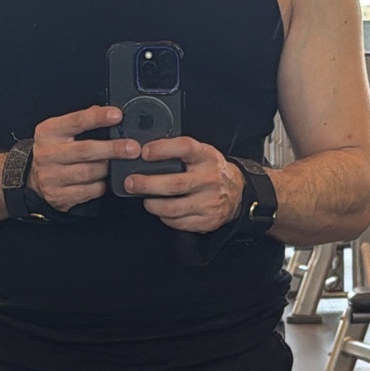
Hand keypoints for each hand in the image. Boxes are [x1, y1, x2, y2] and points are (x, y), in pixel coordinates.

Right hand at [28, 105, 139, 211]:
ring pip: (89, 173)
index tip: (117, 115)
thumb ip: (82, 122)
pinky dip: (102, 185)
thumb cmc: (55, 151)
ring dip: (108, 168)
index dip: (98, 118)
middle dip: (112, 149)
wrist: (33, 180)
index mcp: (48, 133)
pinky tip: (105, 179)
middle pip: (85, 150)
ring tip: (119, 164)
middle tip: (133, 148)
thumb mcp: (61, 131)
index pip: (76, 122)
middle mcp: (48, 154)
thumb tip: (110, 114)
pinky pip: (89, 191)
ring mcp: (52, 177)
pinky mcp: (60, 196)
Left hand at [122, 137, 244, 234]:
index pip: (185, 148)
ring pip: (173, 208)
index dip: (162, 149)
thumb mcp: (202, 154)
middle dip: (147, 184)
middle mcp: (209, 179)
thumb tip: (146, 152)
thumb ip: (179, 152)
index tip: (144, 152)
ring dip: (153, 205)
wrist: (237, 192)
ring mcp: (209, 202)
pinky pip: (178, 222)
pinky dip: (165, 217)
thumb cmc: (212, 171)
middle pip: (174, 184)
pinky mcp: (207, 220)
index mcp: (207, 157)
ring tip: (145, 199)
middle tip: (131, 183)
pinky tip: (161, 210)